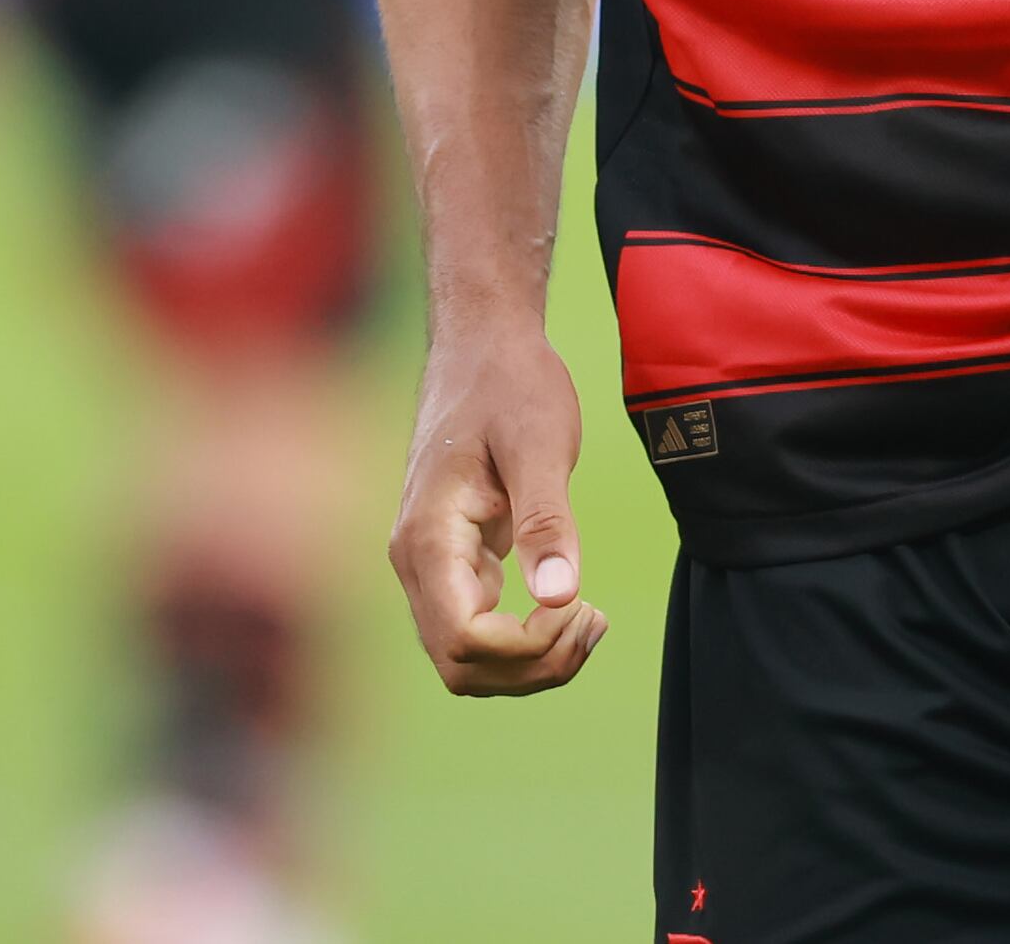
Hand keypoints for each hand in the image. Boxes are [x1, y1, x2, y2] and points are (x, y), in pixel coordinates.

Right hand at [389, 319, 607, 695]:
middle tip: (593, 619)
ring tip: (590, 619)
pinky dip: (525, 640)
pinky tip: (572, 607)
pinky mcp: (452, 562)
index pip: (462, 640)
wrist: (482, 343)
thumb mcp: (541, 445)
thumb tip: (559, 598)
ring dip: (531, 661)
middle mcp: (415, 559)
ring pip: (466, 659)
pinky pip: (478, 631)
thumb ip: (546, 520)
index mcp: (428, 534)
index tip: (581, 605)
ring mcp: (429, 564)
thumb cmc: (510, 384)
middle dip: (533, 665)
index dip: (526, 647)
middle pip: (460, 665)